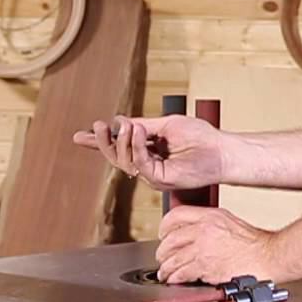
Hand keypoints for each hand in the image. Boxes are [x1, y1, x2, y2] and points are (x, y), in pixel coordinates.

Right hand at [72, 115, 227, 190]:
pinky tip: (140, 132)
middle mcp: (147, 163)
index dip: (100, 142)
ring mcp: (152, 173)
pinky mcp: (160, 179)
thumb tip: (120, 122)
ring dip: (122, 141)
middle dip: (104, 142)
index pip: (119, 146)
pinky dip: (137, 147)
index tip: (81, 136)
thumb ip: (143, 125)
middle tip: (98, 127)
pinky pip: (140, 164)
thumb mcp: (166, 124)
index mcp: (148, 149)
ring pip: (124, 162)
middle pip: (116, 156)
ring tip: (129, 126)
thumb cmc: (200, 136)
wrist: (220, 150)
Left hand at [156, 206, 279, 284]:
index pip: (176, 215)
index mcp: (210, 216)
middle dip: (163, 252)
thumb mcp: (230, 222)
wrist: (268, 256)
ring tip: (166, 272)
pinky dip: (175, 277)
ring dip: (166, 268)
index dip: (164, 226)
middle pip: (170, 239)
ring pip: (172, 258)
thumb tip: (193, 233)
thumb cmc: (255, 243)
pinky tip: (175, 279)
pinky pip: (181, 273)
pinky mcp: (205, 266)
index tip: (162, 234)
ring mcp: (203, 248)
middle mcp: (204, 230)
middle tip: (163, 258)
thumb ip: (209, 224)